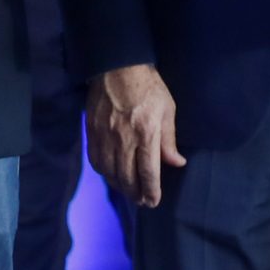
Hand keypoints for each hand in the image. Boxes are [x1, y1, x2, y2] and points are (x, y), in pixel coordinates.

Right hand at [88, 64, 183, 208]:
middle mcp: (123, 138)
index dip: (151, 191)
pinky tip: (112, 176)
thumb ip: (169, 140)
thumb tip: (176, 163)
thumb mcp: (168, 109)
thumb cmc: (148, 86)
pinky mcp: (92, 131)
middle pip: (127, 177)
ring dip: (120, 186)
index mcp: (146, 133)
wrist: (117, 67)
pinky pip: (96, 160)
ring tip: (129, 192)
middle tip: (142, 201)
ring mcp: (105, 136)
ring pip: (110, 172)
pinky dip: (104, 173)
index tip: (153, 202)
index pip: (148, 172)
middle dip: (135, 194)